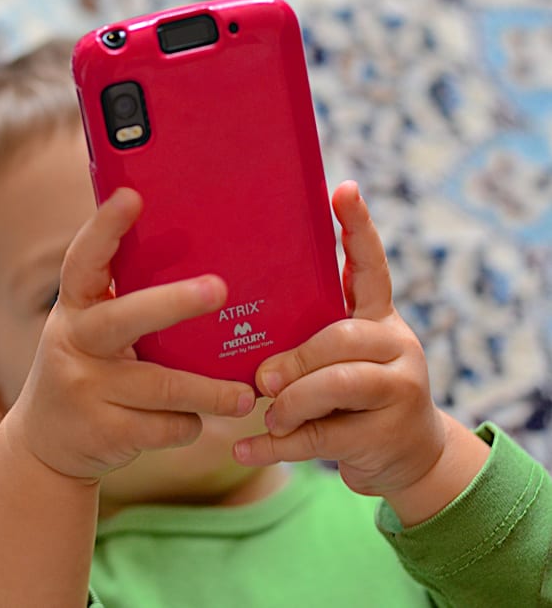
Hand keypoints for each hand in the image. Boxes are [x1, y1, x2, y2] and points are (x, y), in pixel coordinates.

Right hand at [5, 187, 256, 481]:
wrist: (44, 444)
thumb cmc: (87, 370)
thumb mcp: (88, 331)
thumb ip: (122, 303)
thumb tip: (201, 261)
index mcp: (74, 308)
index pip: (83, 260)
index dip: (104, 228)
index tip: (132, 196)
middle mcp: (73, 343)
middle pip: (125, 319)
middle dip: (174, 304)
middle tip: (219, 290)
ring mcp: (85, 389)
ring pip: (160, 386)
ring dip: (209, 391)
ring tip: (245, 394)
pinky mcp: (103, 431)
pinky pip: (164, 426)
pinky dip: (188, 423)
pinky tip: (196, 420)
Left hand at [233, 181, 451, 500]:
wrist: (407, 457)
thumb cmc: (351, 398)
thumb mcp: (336, 361)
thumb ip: (303, 339)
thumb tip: (238, 339)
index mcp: (379, 319)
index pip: (370, 267)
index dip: (357, 228)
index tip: (342, 188)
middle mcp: (396, 346)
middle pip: (342, 338)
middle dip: (295, 358)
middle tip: (261, 378)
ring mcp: (400, 391)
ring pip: (337, 386)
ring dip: (290, 402)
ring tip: (266, 413)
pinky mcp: (387, 436)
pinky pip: (321, 438)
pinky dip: (275, 446)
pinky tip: (241, 448)